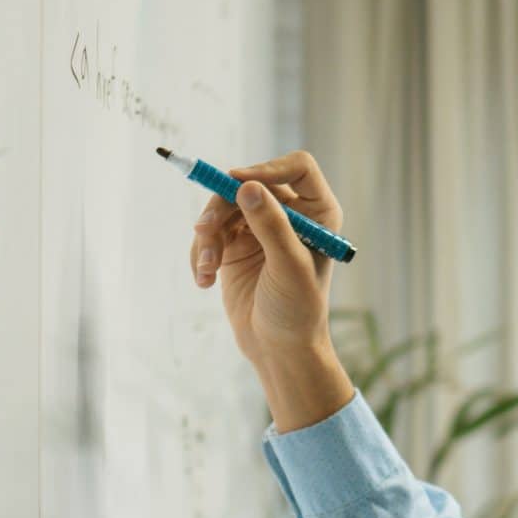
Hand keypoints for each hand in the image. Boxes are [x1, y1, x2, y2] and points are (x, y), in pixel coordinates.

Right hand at [189, 151, 344, 371]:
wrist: (279, 349)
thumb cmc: (297, 309)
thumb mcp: (288, 266)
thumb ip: (271, 225)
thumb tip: (248, 186)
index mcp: (317, 212)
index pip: (297, 168)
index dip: (268, 169)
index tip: (239, 184)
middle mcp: (290, 214)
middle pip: (248, 184)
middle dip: (221, 207)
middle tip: (204, 231)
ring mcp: (260, 228)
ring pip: (223, 207)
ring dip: (207, 235)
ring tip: (205, 268)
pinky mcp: (235, 246)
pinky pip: (209, 233)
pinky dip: (200, 253)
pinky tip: (202, 280)